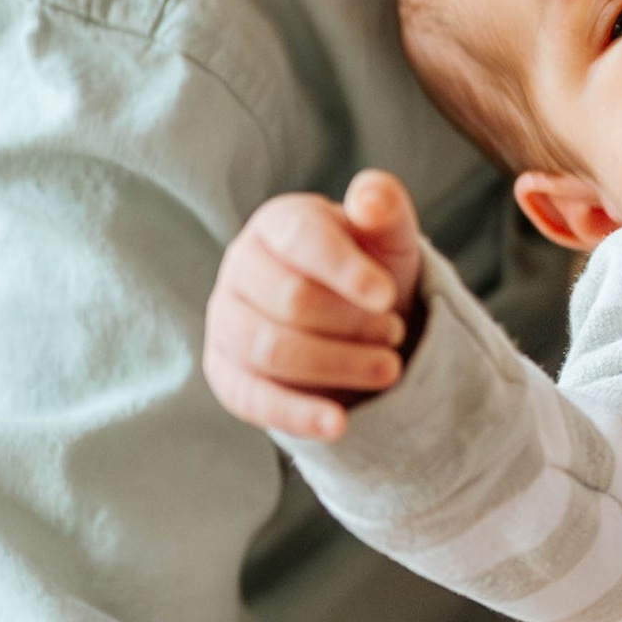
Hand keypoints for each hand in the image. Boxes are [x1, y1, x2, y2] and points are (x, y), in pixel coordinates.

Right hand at [202, 169, 424, 443]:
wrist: (358, 325)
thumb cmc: (370, 271)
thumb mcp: (390, 239)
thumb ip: (385, 209)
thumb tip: (368, 197)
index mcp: (278, 223)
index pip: (301, 239)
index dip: (345, 269)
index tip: (387, 296)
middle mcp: (241, 267)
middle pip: (290, 300)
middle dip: (353, 323)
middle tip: (396, 333)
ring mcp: (226, 321)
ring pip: (271, 349)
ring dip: (339, 365)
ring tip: (388, 367)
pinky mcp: (226, 373)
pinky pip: (253, 398)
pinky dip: (298, 414)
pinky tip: (338, 424)